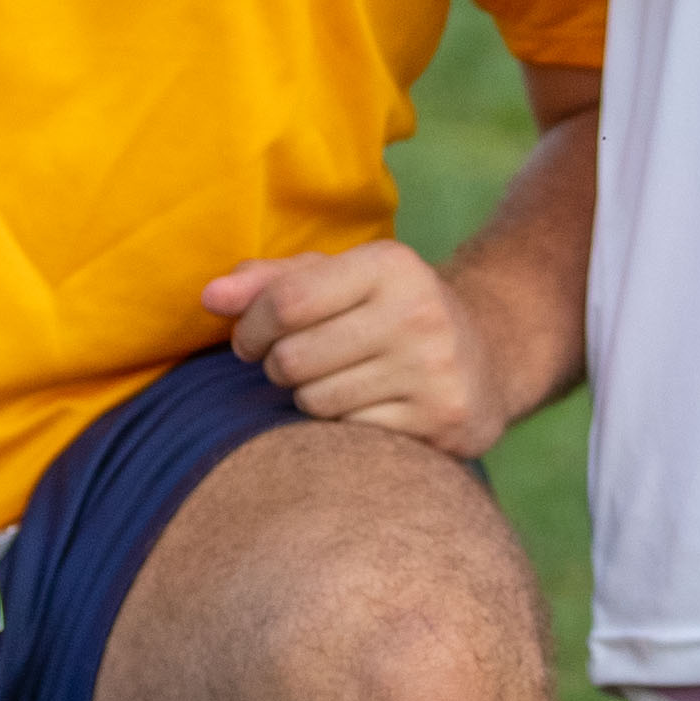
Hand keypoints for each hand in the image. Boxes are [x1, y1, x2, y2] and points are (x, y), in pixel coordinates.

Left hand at [202, 241, 504, 453]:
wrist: (488, 356)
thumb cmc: (386, 312)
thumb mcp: (338, 280)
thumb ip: (269, 282)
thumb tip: (210, 297)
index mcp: (389, 265)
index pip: (286, 302)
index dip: (250, 328)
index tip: (248, 340)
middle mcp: (418, 312)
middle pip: (293, 359)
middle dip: (278, 367)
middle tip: (295, 365)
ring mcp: (434, 369)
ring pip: (317, 402)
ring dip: (310, 399)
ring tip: (337, 383)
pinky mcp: (442, 419)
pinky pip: (350, 435)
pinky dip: (345, 427)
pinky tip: (370, 409)